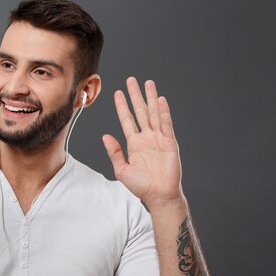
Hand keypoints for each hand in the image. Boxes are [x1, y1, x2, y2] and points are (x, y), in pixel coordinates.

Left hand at [102, 77, 183, 208]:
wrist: (158, 195)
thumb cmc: (140, 185)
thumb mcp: (121, 169)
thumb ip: (114, 152)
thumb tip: (105, 136)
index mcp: (134, 143)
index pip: (127, 120)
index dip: (122, 106)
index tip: (117, 93)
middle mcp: (146, 137)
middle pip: (140, 111)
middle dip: (135, 96)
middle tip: (131, 80)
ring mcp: (158, 138)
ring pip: (154, 113)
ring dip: (150, 98)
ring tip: (148, 83)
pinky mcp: (170, 143)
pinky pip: (166, 124)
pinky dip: (163, 112)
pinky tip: (160, 100)